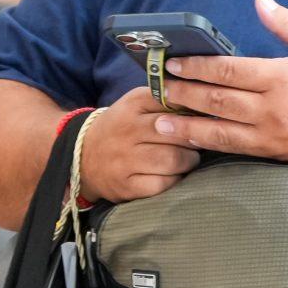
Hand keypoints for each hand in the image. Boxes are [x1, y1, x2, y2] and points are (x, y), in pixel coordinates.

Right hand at [74, 88, 202, 203]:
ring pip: (173, 160)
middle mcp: (128, 130)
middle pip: (177, 133)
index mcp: (133, 105)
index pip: (173, 101)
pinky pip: (163, 184)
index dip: (193, 110)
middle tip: (199, 142)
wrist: (83, 157)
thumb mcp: (136, 105)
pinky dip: (175, 180)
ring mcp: (125, 160)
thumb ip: (166, 101)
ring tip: (189, 158)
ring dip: (189, 161)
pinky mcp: (126, 186)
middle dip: (195, 139)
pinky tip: (174, 174)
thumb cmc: (121, 129)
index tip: (202, 117)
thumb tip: (204, 105)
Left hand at [151, 0, 287, 161]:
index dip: (196, 66)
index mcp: (282, 77)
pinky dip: (210, 145)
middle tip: (157, 88)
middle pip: (216, 100)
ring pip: (220, 131)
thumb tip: (260, 0)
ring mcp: (272, 134)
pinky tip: (191, 142)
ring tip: (159, 122)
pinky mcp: (276, 153)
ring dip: (187, 126)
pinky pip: (236, 150)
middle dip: (183, 94)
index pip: (228, 70)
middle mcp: (272, 108)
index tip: (173, 62)